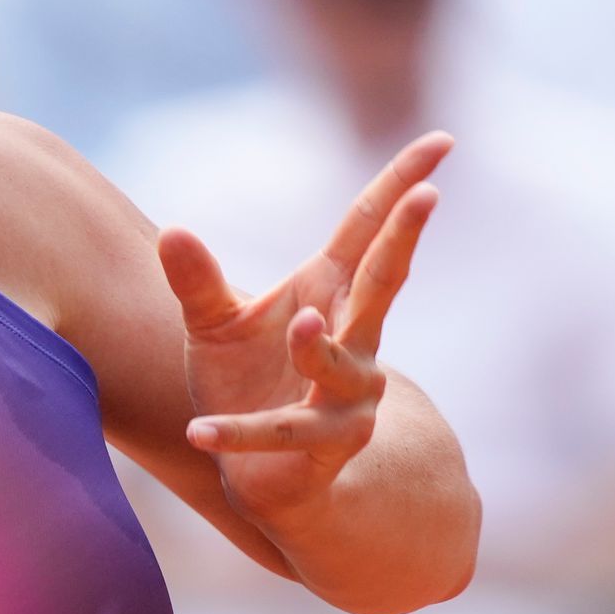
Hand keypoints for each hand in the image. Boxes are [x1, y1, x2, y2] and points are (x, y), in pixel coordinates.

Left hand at [169, 132, 447, 529]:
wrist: (259, 472)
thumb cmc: (246, 381)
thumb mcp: (215, 324)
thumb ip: (195, 280)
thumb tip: (172, 230)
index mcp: (329, 293)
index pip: (367, 229)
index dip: (401, 185)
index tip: (442, 141)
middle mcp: (353, 339)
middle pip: (383, 282)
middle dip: (403, 240)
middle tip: (427, 197)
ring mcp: (347, 395)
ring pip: (342, 363)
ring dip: (319, 345)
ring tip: (302, 322)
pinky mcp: (320, 445)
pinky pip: (279, 434)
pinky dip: (237, 433)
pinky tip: (198, 432)